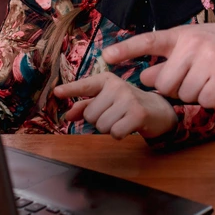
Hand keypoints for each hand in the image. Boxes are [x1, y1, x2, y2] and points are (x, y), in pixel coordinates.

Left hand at [53, 73, 177, 139]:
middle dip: (98, 120)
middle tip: (113, 115)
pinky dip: (119, 134)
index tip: (56, 92)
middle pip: (89, 115)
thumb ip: (86, 106)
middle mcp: (116, 86)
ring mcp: (127, 98)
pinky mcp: (137, 113)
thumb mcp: (107, 100)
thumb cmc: (128, 104)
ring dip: (109, 128)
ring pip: (101, 125)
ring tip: (121, 120)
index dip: (70, 90)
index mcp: (106, 80)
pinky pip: (114, 132)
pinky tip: (128, 126)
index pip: (85, 85)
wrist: (159, 110)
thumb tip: (66, 115)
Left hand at [101, 21, 214, 108]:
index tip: (107, 57)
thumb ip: (170, 59)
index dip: (127, 50)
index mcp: (183, 35)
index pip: (149, 41)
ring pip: (186, 95)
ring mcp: (209, 58)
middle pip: (165, 84)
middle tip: (195, 79)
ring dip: (197, 95)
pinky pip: (206, 101)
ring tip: (212, 78)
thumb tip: (144, 77)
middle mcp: (193, 44)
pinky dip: (213, 100)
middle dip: (176, 90)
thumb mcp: (197, 44)